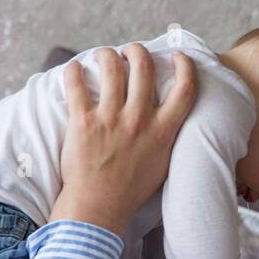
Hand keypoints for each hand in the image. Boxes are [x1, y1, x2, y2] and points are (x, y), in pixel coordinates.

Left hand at [51, 44, 197, 234]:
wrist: (98, 208)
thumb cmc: (129, 190)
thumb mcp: (161, 164)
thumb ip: (166, 137)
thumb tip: (168, 115)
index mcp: (163, 132)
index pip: (184, 88)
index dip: (185, 66)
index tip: (178, 56)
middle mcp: (139, 121)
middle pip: (144, 66)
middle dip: (137, 51)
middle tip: (130, 52)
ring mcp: (110, 120)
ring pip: (111, 66)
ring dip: (107, 54)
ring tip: (103, 56)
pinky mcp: (83, 122)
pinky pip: (76, 84)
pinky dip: (74, 71)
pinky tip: (74, 68)